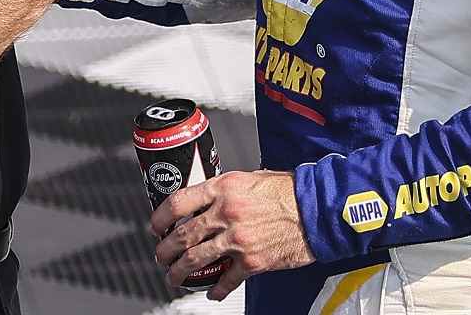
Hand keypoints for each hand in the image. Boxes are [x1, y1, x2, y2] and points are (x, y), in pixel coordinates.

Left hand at [151, 170, 314, 300]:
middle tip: (160, 255)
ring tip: (174, 276)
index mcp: (223, 188)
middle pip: (182, 236)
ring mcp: (237, 240)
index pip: (179, 202)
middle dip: (165, 250)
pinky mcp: (251, 262)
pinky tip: (211, 292)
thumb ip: (225, 189)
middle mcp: (226, 214)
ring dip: (180, 272)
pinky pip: (226, 280)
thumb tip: (207, 198)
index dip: (160, 217)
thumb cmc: (288, 191)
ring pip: (196, 260)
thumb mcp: (250, 177)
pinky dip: (215, 289)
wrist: (316, 210)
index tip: (155, 226)